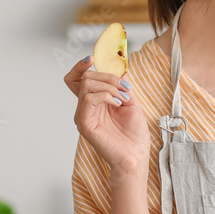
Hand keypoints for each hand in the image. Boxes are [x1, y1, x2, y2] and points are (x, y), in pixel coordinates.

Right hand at [67, 56, 149, 175]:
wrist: (136, 154)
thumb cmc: (134, 134)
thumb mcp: (132, 102)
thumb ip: (122, 85)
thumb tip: (119, 69)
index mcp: (95, 102)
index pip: (78, 79)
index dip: (81, 66)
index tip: (92, 58)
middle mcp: (86, 107)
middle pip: (84, 78)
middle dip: (107, 77)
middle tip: (125, 89)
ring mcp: (83, 115)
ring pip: (87, 85)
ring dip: (109, 86)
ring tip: (122, 99)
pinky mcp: (83, 123)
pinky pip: (88, 98)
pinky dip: (105, 95)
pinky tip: (117, 104)